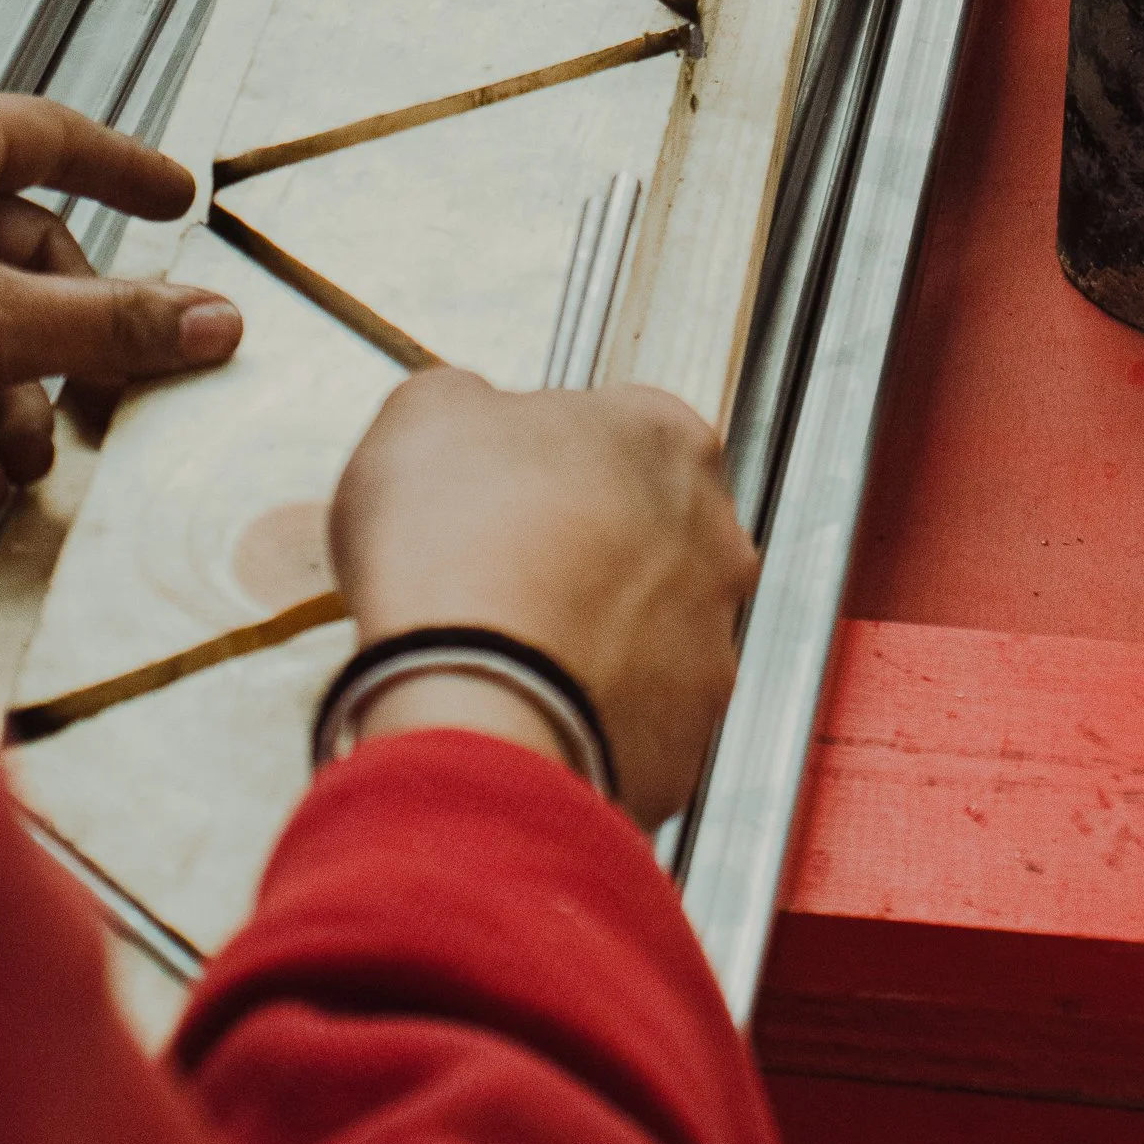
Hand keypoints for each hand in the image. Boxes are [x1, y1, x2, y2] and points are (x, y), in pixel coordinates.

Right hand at [329, 370, 756, 828]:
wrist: (469, 710)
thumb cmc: (456, 552)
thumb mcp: (428, 412)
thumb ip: (472, 400)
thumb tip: (470, 415)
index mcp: (667, 439)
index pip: (623, 427)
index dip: (549, 454)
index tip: (502, 481)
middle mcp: (716, 541)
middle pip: (646, 528)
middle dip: (582, 544)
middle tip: (496, 563)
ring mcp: (709, 648)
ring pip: (646, 628)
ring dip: (586, 630)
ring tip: (501, 643)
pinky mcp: (685, 743)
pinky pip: (632, 716)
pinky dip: (585, 710)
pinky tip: (521, 702)